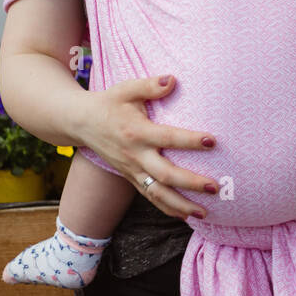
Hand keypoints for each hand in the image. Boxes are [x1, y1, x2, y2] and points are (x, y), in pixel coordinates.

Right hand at [77, 74, 218, 220]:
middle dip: (190, 183)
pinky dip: (168, 208)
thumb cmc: (109, 103)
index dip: (189, 140)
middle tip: (215, 187)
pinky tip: (186, 216)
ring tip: (205, 213)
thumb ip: (149, 85)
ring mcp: (132, 170)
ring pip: (157, 194)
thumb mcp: (126, 89)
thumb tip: (173, 79)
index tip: (212, 141)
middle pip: (164, 175)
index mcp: (136, 132)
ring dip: (181, 205)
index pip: (167, 138)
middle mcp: (134, 155)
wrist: (80, 122)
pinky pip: (150, 197)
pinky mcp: (130, 178)